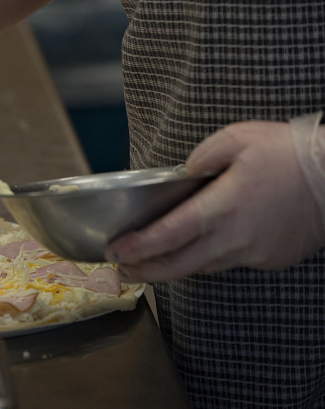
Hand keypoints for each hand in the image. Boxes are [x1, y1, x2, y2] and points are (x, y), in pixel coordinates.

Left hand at [105, 120, 324, 281]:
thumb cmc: (291, 154)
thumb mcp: (239, 138)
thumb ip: (203, 156)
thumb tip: (183, 173)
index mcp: (222, 207)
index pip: (168, 236)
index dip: (138, 248)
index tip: (117, 251)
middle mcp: (235, 237)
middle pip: (178, 265)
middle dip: (145, 270)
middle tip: (121, 268)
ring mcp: (254, 252)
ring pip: (203, 267)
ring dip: (174, 267)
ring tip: (150, 262)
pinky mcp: (270, 259)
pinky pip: (229, 262)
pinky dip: (207, 258)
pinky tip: (196, 249)